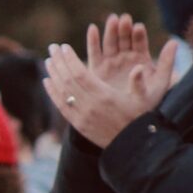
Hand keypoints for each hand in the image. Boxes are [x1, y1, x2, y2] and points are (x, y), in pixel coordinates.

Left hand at [46, 19, 179, 148]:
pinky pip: (60, 106)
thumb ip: (139, 82)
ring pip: (62, 92)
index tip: (64, 47)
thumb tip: (140, 66)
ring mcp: (81, 116)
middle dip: (59, 62)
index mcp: (104, 96)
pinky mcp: (77, 124)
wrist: (131, 145)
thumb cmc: (141, 118)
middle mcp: (89, 106)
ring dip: (54, 74)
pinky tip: (47, 81)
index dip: (70, 59)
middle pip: (67, 80)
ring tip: (49, 60)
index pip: (80, 74)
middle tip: (52, 48)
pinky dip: (52, 92)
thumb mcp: (145, 99)